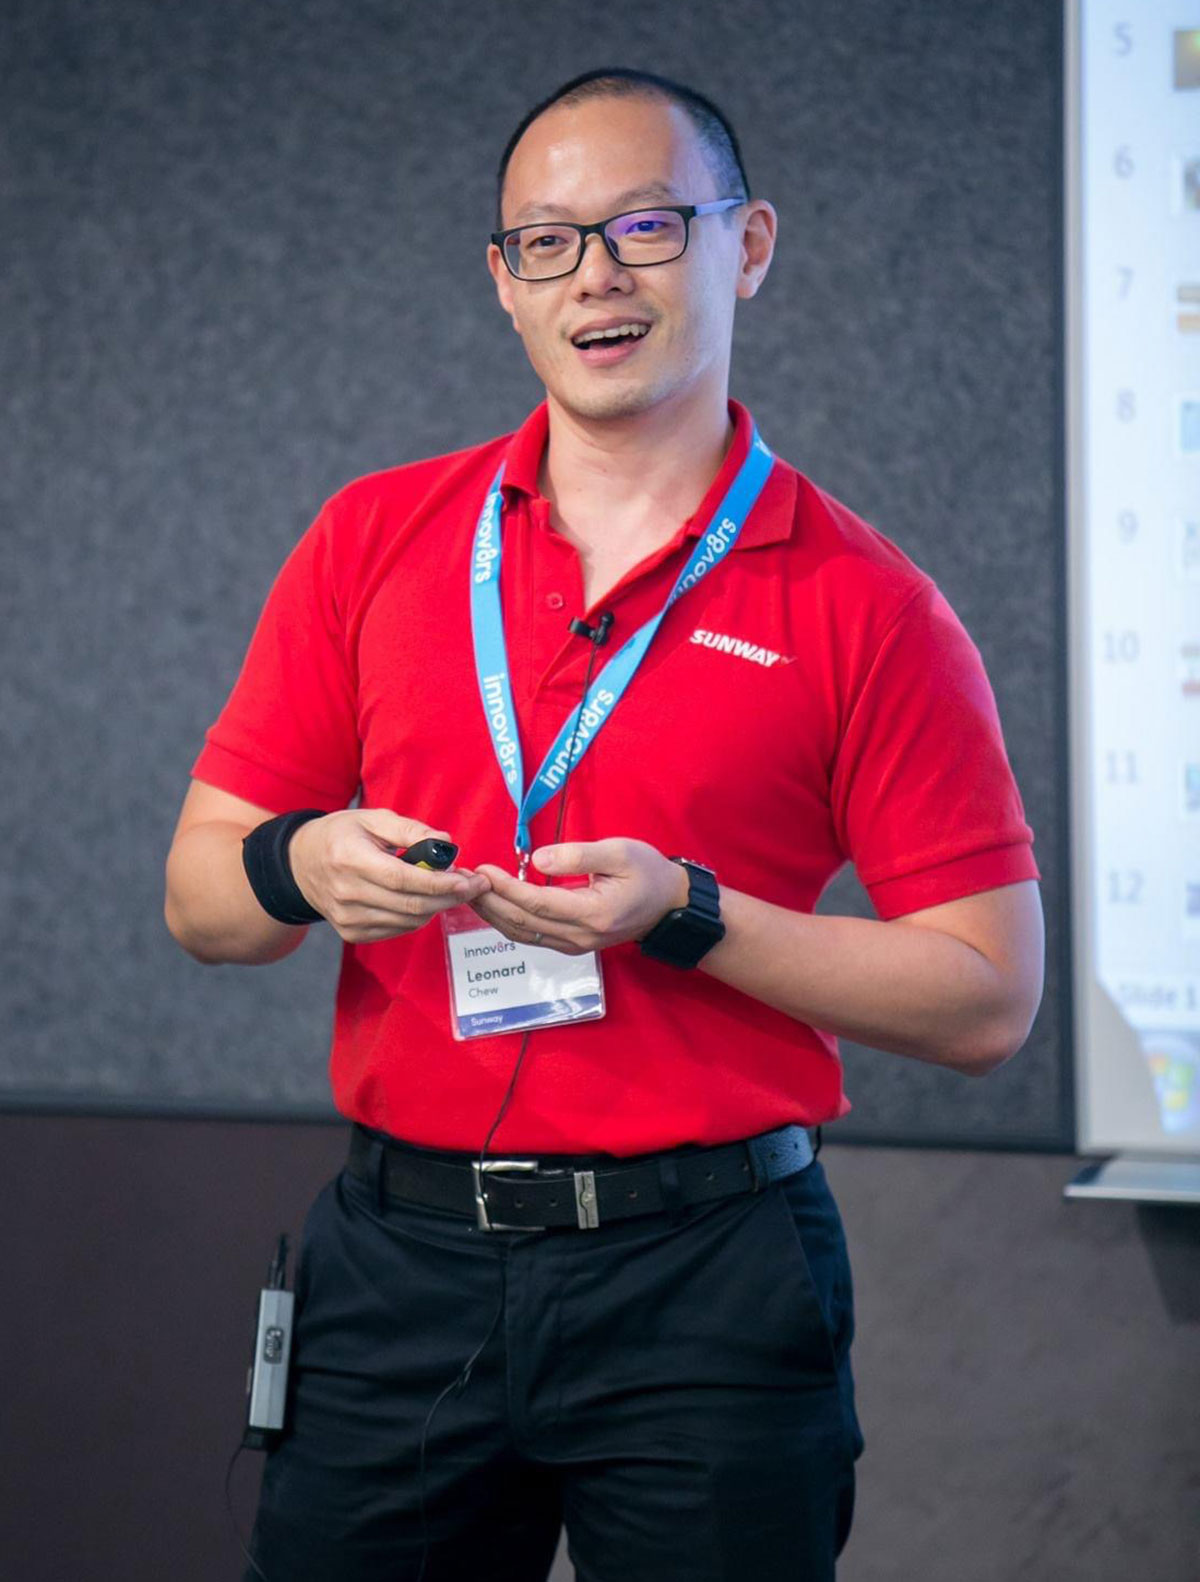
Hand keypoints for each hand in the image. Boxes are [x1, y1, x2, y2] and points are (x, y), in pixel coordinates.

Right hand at [287, 809, 489, 943]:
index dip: (439, 883)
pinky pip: (398, 928)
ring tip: (453, 888)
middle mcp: (346, 893)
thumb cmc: (342, 835)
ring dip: (438, 906)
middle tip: (475, 885)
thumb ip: (411, 829)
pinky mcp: (351, 933)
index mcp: (350, 859)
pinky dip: (419, 915)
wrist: (301, 864)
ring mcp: (347, 918)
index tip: (468, 879)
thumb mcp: (372, 818)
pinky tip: (426, 898)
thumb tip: (446, 844)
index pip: (402, 879)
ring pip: (409, 920)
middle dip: (450, 897)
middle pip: (411, 904)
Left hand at [471, 839, 688, 954]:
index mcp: (593, 912)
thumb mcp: (620, 852)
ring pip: (521, 934)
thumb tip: (537, 859)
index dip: (506, 888)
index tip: (483, 870)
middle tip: (464, 879)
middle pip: (522, 923)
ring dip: (492, 913)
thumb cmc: (648, 872)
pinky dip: (506, 920)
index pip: (537, 903)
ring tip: (470, 890)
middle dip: (489, 901)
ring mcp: (574, 944)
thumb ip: (579, 855)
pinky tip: (492, 905)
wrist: (669, 906)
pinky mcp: (570, 945)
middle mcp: (579, 935)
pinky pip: (530, 936)